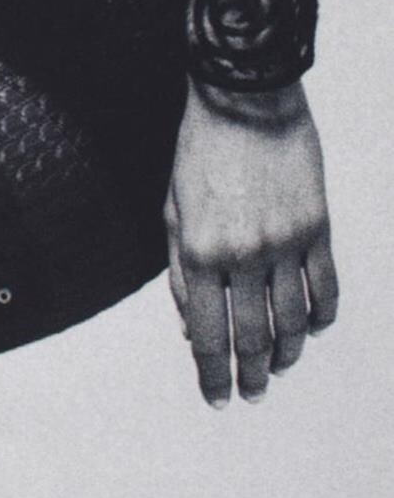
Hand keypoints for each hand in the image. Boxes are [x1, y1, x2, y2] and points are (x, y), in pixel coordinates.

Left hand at [164, 80, 336, 404]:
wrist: (244, 101)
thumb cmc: (199, 152)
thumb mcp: (171, 212)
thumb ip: (181, 274)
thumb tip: (190, 326)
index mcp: (201, 253)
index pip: (209, 334)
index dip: (212, 372)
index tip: (216, 397)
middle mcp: (245, 255)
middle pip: (253, 336)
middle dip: (251, 374)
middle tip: (252, 394)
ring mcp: (287, 243)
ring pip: (294, 320)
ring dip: (288, 353)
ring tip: (280, 369)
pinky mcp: (317, 228)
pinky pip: (326, 288)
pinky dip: (322, 317)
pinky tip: (314, 331)